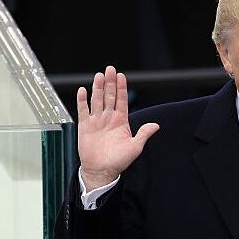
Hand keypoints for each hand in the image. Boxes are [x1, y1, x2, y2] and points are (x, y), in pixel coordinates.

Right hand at [77, 66, 159, 188]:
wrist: (102, 170)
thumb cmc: (119, 160)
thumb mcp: (135, 147)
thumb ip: (143, 134)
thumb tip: (156, 126)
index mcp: (121, 121)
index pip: (122, 100)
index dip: (122, 88)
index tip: (121, 76)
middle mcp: (109, 118)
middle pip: (109, 96)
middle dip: (110, 83)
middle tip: (110, 69)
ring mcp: (97, 121)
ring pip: (97, 100)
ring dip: (98, 88)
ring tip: (99, 76)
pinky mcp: (85, 126)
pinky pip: (83, 110)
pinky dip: (82, 100)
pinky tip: (83, 90)